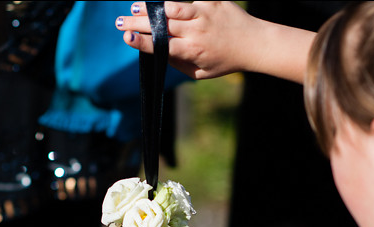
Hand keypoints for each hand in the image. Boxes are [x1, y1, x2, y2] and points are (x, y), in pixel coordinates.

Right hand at [116, 1, 290, 80]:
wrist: (254, 43)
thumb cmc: (225, 61)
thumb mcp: (200, 73)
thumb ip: (178, 63)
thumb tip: (157, 51)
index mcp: (193, 52)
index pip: (162, 47)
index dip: (142, 42)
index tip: (126, 38)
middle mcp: (196, 31)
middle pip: (161, 26)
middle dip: (137, 23)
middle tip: (119, 22)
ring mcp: (204, 13)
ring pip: (172, 8)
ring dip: (151, 7)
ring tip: (134, 7)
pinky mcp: (211, 0)